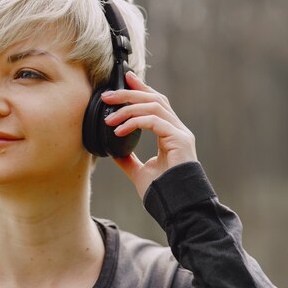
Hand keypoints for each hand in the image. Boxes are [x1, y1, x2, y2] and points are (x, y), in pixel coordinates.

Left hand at [101, 71, 196, 198]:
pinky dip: (134, 123)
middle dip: (130, 93)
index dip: (141, 90)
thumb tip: (113, 151)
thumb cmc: (162, 192)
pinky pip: (154, 122)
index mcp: (170, 134)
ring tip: (108, 117)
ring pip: (154, 106)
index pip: (156, 104)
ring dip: (128, 108)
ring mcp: (180, 134)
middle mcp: (177, 130)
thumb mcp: (139, 172)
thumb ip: (128, 159)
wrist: (177, 208)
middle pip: (154, 99)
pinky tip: (118, 130)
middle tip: (108, 94)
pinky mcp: (179, 140)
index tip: (125, 79)